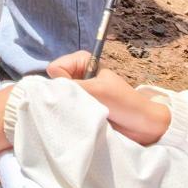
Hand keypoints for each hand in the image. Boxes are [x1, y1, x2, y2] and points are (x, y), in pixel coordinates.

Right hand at [47, 53, 171, 145]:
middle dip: (67, 95)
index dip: (65, 81)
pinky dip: (73, 114)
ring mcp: (79, 91)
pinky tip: (85, 119)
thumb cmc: (124, 103)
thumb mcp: (97, 89)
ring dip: (72, 106)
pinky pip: (66, 108)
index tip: (83, 90)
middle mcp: (78, 74)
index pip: (55, 68)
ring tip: (88, 112)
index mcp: (82, 61)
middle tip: (86, 104)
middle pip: (55, 83)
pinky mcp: (81, 106)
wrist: (143, 127)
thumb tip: (44, 90)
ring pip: (60, 97)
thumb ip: (71, 86)